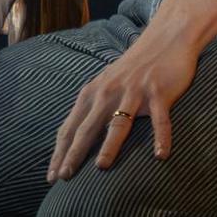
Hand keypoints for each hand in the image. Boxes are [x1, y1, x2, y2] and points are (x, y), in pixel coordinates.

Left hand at [47, 29, 197, 180]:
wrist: (164, 40)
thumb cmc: (132, 69)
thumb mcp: (105, 86)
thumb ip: (92, 109)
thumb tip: (72, 139)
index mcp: (93, 94)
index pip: (71, 127)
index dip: (60, 152)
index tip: (52, 176)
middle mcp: (109, 93)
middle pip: (87, 127)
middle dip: (73, 153)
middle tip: (64, 176)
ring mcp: (134, 92)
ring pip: (118, 122)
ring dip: (109, 145)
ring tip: (101, 166)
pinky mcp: (158, 92)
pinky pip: (159, 119)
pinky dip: (160, 137)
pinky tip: (160, 155)